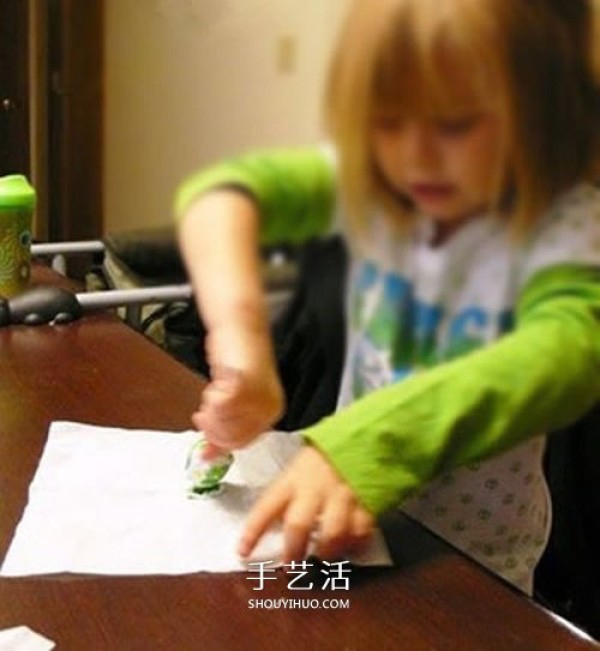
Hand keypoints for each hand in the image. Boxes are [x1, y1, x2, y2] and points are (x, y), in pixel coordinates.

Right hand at [192, 328, 284, 458]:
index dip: (221, 442)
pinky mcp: (244, 384)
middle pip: (232, 437)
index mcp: (272, 410)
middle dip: (212, 429)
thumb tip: (210, 453)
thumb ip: (225, 425)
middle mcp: (268, 406)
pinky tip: (213, 387)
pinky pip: (219, 407)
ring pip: (224, 425)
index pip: (244, 441)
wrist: (241, 327)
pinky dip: (210, 399)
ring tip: (210, 397)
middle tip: (202, 416)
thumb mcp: (235, 397)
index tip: (206, 443)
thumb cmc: (238, 357)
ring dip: (210, 413)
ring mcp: (257, 397)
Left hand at [238, 446, 374, 562]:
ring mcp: (341, 496)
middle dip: (292, 551)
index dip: (253, 531)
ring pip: (332, 533)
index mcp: (292, 480)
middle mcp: (315, 489)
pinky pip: (360, 531)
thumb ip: (285, 498)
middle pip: (299, 524)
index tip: (242, 552)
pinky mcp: (366, 502)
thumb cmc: (319, 462)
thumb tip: (269, 530)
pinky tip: (349, 548)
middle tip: (290, 567)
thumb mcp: (296, 472)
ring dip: (325, 553)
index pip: (267, 506)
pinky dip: (355, 545)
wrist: (358, 441)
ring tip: (321, 559)